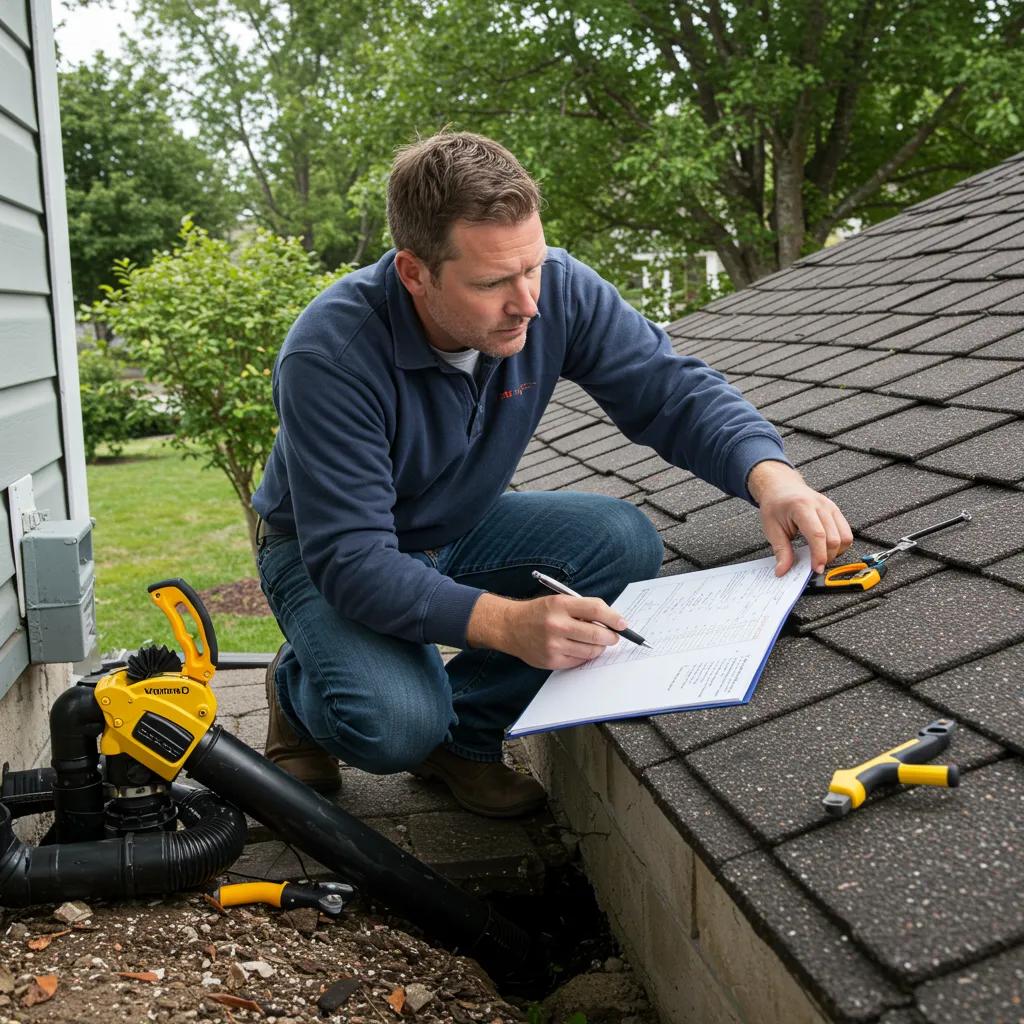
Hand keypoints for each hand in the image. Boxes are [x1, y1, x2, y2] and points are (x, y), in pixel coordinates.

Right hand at [466, 592, 622, 668]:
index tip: (623, 624)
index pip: (596, 610)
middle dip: (611, 637)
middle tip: (613, 637)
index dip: (614, 618)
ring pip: (591, 650)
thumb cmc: (539, 613)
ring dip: (599, 648)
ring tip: (596, 642)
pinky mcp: (552, 660)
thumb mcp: (559, 601)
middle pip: (597, 634)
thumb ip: (583, 609)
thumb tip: (612, 621)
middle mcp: (557, 625)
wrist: (511, 627)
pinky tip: (580, 648)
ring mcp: (554, 645)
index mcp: (560, 605)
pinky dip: (585, 655)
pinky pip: (579, 661)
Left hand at [747, 460, 852, 575]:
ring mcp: (831, 507)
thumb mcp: (771, 528)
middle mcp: (820, 505)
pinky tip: (825, 548)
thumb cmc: (775, 505)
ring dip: (836, 552)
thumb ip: (780, 551)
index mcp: (802, 507)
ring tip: (820, 556)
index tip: (816, 569)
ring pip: (845, 536)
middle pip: (834, 538)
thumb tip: (783, 571)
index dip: (819, 555)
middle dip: (827, 557)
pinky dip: (839, 545)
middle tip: (814, 566)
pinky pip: (846, 532)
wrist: (781, 486)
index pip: (817, 535)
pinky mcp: (836, 511)